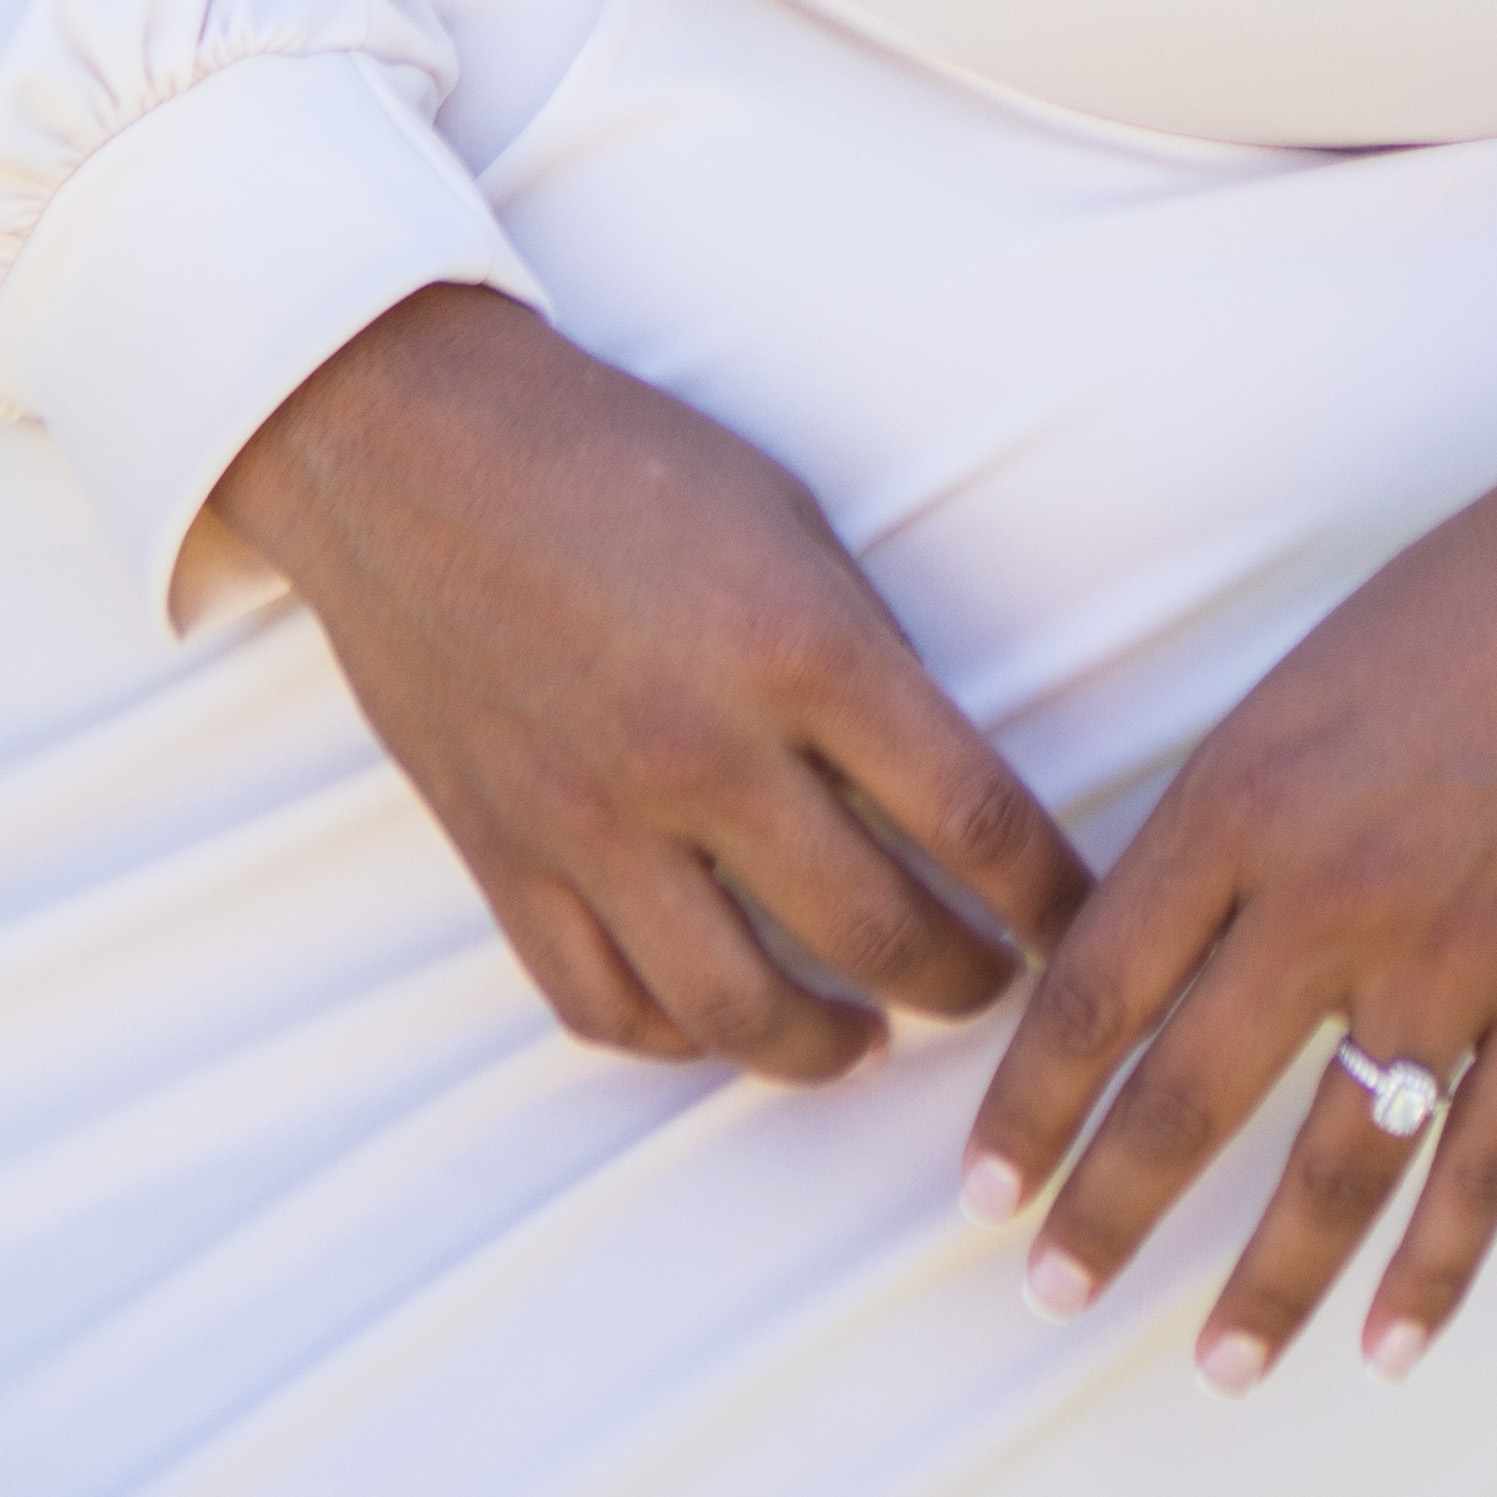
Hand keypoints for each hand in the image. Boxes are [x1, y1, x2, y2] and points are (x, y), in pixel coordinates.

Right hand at [217, 283, 1090, 1075]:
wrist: (414, 448)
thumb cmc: (622, 458)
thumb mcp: (789, 520)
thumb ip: (864, 655)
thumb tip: (940, 783)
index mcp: (798, 647)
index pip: (973, 817)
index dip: (1050, 894)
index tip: (1082, 922)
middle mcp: (702, 753)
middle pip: (878, 933)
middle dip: (966, 980)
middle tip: (996, 983)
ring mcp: (594, 820)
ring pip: (740, 1012)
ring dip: (830, 1049)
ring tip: (872, 1039)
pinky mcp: (506, 857)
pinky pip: (605, 1005)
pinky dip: (679, 1038)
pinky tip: (725, 1022)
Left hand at [961, 363, 1496, 1388]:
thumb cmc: (1471, 602)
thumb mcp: (1302, 683)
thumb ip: (1225, 819)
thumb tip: (1140, 954)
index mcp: (1243, 795)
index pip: (1098, 987)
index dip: (1030, 1103)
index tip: (981, 1186)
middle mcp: (1331, 891)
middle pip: (1186, 1096)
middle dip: (1105, 1214)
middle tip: (1047, 1292)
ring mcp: (1456, 954)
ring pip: (1336, 1164)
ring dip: (1266, 1282)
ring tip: (1216, 1366)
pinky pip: (1487, 1161)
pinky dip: (1437, 1268)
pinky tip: (1389, 1343)